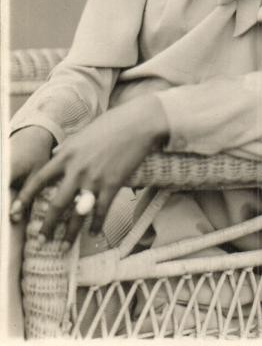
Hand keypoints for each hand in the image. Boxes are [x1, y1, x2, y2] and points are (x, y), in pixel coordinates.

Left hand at [10, 95, 167, 248]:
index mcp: (66, 155)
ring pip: (77, 214)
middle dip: (47, 226)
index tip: (15, 211)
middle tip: (41, 240)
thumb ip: (68, 147)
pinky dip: (97, 225)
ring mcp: (94, 179)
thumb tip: (56, 154)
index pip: (39, 180)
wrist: (137, 124)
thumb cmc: (111, 124)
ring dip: (70, 233)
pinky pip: (101, 212)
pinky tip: (94, 233)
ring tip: (64, 247)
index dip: (25, 197)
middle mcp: (76, 170)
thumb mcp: (83, 134)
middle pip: (56, 204)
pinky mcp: (112, 184)